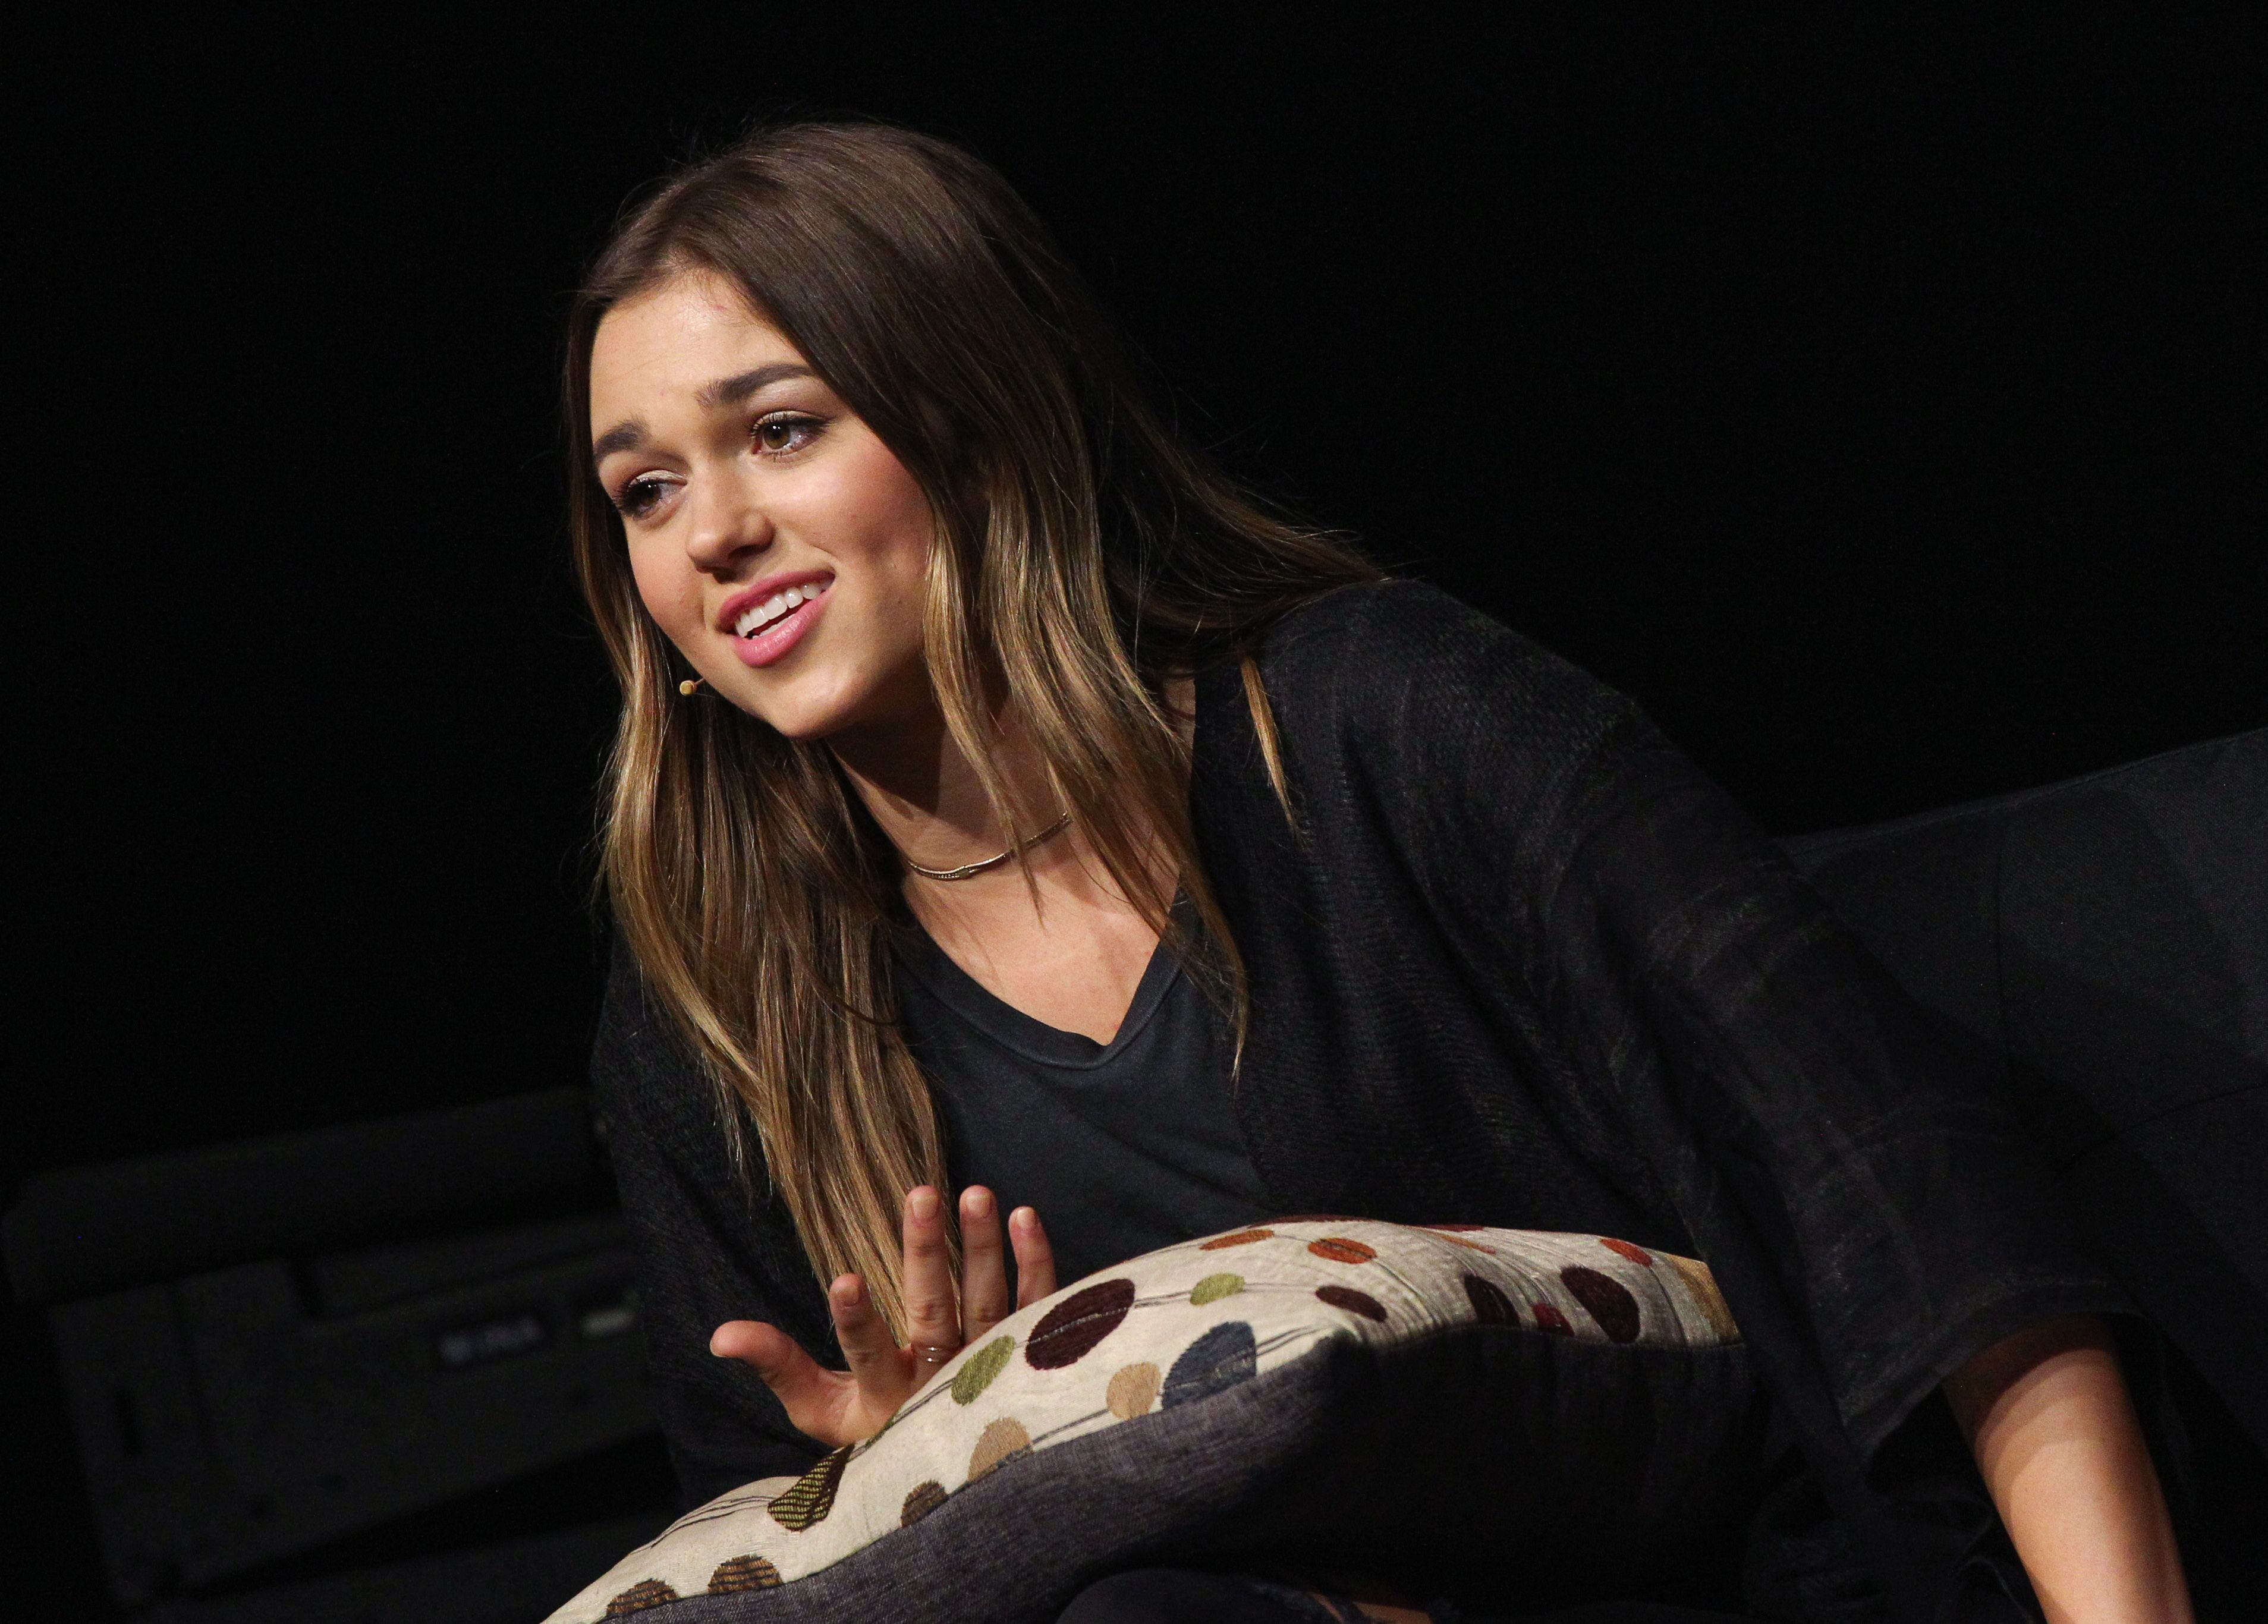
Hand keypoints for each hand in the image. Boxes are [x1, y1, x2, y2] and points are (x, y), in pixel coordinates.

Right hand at [710, 1185, 1057, 1448]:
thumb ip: (777, 1364)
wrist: (956, 1475)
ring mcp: (990, 1365)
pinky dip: (1035, 1263)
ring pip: (989, 1302)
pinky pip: (1036, 1303)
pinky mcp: (1026, 1347)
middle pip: (935, 1312)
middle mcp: (941, 1381)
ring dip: (982, 1247)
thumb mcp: (821, 1410)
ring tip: (975, 1192)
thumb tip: (720, 1334)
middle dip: (926, 1253)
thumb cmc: (877, 1435)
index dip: (856, 1320)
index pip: (867, 1353)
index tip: (844, 1279)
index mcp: (885, 1396)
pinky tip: (1025, 1216)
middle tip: (920, 1194)